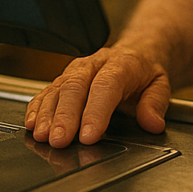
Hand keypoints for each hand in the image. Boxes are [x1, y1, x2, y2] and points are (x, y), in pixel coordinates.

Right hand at [24, 46, 171, 147]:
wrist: (135, 53)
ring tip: (42, 135)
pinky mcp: (63, 78)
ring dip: (48, 114)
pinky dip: (37, 107)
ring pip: (57, 88)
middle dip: (65, 115)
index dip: (96, 111)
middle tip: (60, 140)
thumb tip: (153, 122)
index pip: (106, 86)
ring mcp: (76, 70)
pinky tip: (32, 123)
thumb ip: (155, 103)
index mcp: (121, 63)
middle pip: (76, 86)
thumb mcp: (159, 84)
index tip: (89, 135)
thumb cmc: (143, 72)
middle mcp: (95, 64)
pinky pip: (46, 90)